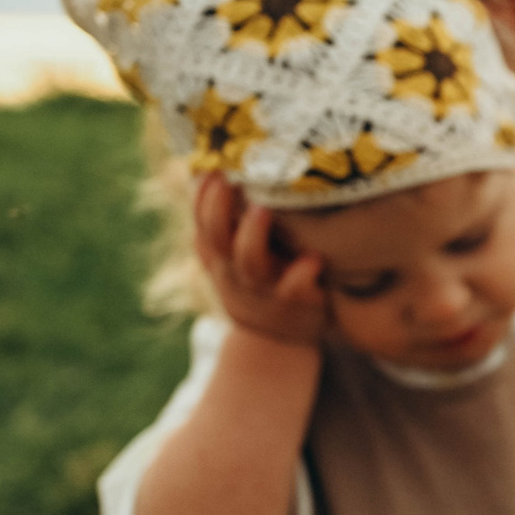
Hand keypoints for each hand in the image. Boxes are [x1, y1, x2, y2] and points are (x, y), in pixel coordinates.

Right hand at [193, 172, 326, 347]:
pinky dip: (301, 275)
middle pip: (217, 240)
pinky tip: (313, 259)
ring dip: (253, 236)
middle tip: (227, 181)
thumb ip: (227, 224)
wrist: (280, 343)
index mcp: (222, 257)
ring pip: (250, 264)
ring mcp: (266, 289)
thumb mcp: (236, 259)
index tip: (210, 171)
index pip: (202, 225)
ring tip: (262, 210)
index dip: (202, 201)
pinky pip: (295, 290)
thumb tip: (215, 172)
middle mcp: (237, 272)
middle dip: (217, 210)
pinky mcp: (298, 303)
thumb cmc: (262, 283)